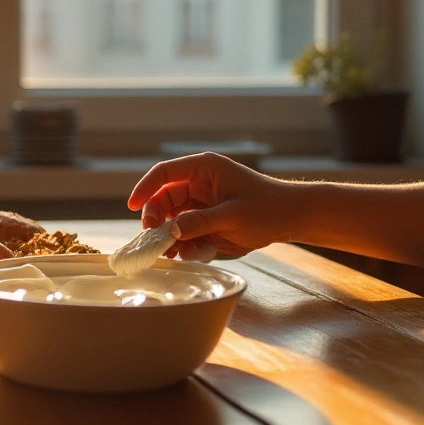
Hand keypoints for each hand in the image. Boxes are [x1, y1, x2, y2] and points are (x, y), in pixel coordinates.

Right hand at [127, 152, 298, 260]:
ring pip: (171, 219)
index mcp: (204, 170)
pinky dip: (181, 244)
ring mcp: (201, 203)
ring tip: (170, 253)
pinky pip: (183, 232)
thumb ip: (199, 222)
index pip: (164, 173)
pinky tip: (186, 254)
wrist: (291, 219)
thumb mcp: (232, 216)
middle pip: (163, 199)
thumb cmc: (268, 207)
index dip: (145, 188)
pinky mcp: (205, 221)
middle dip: (156, 220)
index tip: (132, 206)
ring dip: (168, 236)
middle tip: (155, 240)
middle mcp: (198, 184)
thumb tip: (169, 231)